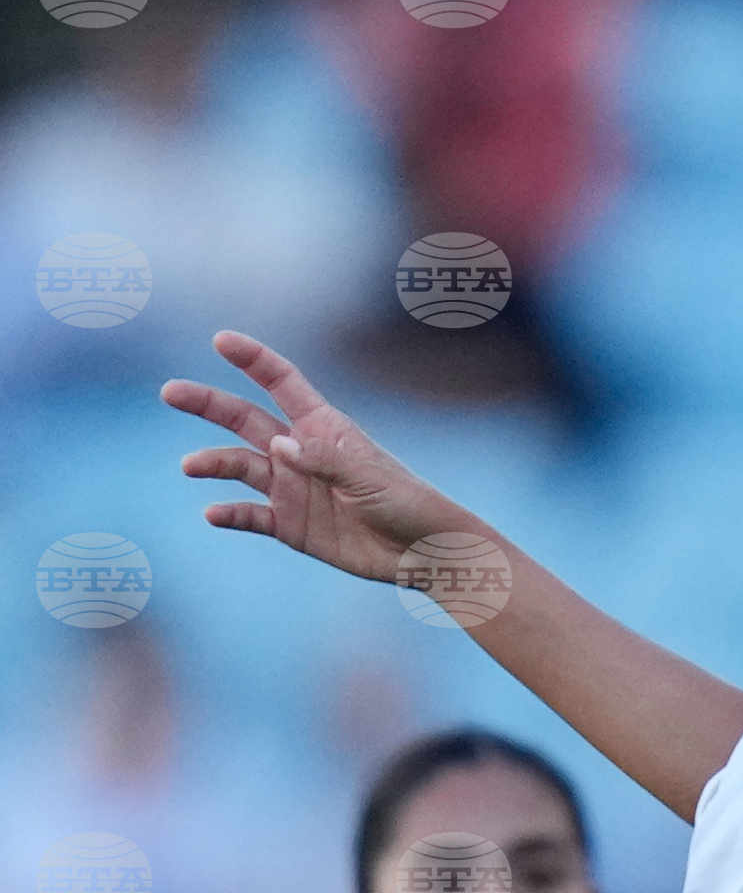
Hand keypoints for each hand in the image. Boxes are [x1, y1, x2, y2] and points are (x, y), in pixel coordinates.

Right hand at [163, 332, 467, 583]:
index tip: (222, 340)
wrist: (421, 552)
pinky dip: (230, 514)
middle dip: (208, 404)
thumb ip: (323, 459)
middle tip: (171, 392)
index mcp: (322, 426)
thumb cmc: (405, 502)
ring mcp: (291, 488)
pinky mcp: (290, 525)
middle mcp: (298, 452)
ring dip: (213, 463)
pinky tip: (213, 513)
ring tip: (190, 465)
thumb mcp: (367, 476)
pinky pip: (250, 516)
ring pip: (239, 466)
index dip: (253, 360)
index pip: (281, 383)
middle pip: (244, 419)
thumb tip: (278, 446)